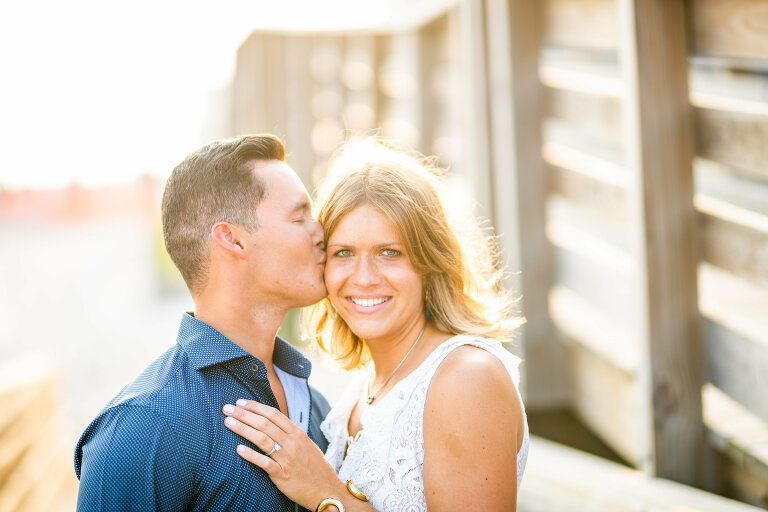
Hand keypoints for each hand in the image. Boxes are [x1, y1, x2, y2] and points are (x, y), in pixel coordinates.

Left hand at [222, 399, 343, 509]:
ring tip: (227, 422)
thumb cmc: (315, 467)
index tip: (241, 402)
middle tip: (227, 408)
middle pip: (264, 423)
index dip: (255, 406)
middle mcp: (292, 442)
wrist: (326, 489)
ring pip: (261, 439)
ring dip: (242, 429)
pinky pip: (264, 462)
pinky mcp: (282, 474)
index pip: (273, 414)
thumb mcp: (306, 444)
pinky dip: (251, 455)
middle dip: (243, 414)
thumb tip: (274, 423)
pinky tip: (238, 450)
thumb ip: (291, 433)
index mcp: (297, 433)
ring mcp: (287, 458)